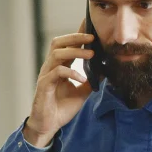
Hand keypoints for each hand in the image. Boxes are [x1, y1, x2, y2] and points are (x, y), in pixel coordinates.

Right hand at [26, 32, 95, 146]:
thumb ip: (92, 80)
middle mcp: (50, 68)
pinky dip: (71, 73)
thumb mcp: (82, 92)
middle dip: (75, 37)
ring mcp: (45, 75)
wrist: (48, 125)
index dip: (77, 34)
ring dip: (75, 52)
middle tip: (92, 37)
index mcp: (58, 67)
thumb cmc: (61, 108)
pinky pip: (57, 73)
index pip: (67, 45)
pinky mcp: (44, 86)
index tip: (91, 26)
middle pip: (58, 42)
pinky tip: (82, 79)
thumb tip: (107, 70)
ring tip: (91, 55)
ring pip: (57, 54)